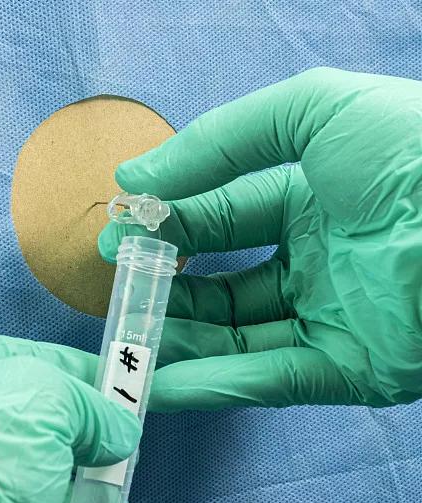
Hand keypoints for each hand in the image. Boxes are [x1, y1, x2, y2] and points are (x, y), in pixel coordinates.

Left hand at [0, 324, 140, 502]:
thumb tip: (113, 427)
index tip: (114, 381)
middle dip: (66, 434)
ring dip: (61, 483)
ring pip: (3, 473)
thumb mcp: (34, 400)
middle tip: (111, 445)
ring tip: (100, 493)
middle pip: (3, 415)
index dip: (63, 364)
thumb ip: (80, 400)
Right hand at [99, 67, 421, 409]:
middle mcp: (317, 264)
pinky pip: (266, 380)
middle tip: (114, 279)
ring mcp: (331, 319)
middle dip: (163, 282)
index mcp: (313, 202)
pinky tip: (156, 381)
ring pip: (235, 338)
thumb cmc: (409, 150)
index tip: (120, 227)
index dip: (170, 223)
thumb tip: (134, 178)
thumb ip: (218, 142)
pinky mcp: (346, 370)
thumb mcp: (310, 112)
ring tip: (123, 333)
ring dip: (176, 338)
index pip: (223, 218)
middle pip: (221, 282)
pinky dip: (208, 385)